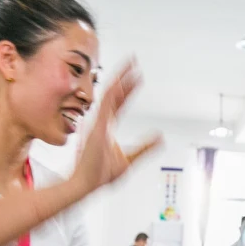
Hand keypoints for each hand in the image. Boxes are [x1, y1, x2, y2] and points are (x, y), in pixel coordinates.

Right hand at [70, 60, 161, 196]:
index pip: (120, 102)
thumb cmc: (100, 174)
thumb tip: (160, 137)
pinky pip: (105, 106)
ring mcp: (98, 123)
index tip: (137, 76)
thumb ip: (145, 147)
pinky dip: (113, 93)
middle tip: (133, 60)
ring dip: (120, 79)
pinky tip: (121, 82)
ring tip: (130, 64)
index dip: (128, 88)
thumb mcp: (130, 159)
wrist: (84, 185)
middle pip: (114, 93)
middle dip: (124, 76)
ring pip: (109, 94)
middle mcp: (102, 121)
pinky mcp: (96, 128)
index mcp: (107, 126)